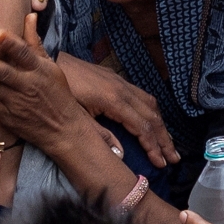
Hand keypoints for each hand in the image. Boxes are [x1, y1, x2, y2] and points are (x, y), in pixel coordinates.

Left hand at [0, 13, 96, 152]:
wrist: (63, 128)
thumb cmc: (56, 93)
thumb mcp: (50, 66)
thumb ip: (35, 42)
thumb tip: (30, 15)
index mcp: (39, 70)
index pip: (25, 54)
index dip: (12, 44)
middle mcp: (28, 86)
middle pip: (5, 74)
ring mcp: (17, 103)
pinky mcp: (9, 117)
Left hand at [57, 52, 177, 167]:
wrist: (49, 59)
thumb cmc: (61, 90)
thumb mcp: (76, 115)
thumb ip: (99, 134)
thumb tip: (121, 154)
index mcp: (114, 101)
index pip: (142, 127)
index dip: (153, 147)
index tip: (161, 164)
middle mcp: (123, 89)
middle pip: (152, 117)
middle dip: (164, 139)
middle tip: (174, 158)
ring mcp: (120, 82)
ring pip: (150, 104)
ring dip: (161, 125)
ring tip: (168, 143)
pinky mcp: (115, 78)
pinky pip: (142, 95)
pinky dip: (151, 111)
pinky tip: (152, 120)